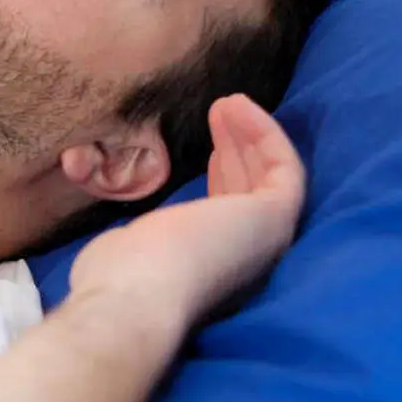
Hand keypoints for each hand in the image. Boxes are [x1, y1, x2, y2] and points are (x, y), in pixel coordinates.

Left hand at [66, 94, 305, 327]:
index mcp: (211, 270)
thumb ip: (141, 244)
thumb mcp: (127, 251)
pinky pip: (284, 167)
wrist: (133, 298)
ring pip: (267, 178)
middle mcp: (246, 260)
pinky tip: (238, 106)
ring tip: (227, 103)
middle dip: (237, 152)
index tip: (210, 151)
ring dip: (249, 136)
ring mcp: (264, 240)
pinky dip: (265, 134)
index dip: (222, 179)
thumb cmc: (118, 278)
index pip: (225, 218)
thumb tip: (129, 242)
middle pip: (248, 194)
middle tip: (220, 115)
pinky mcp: (275, 218)